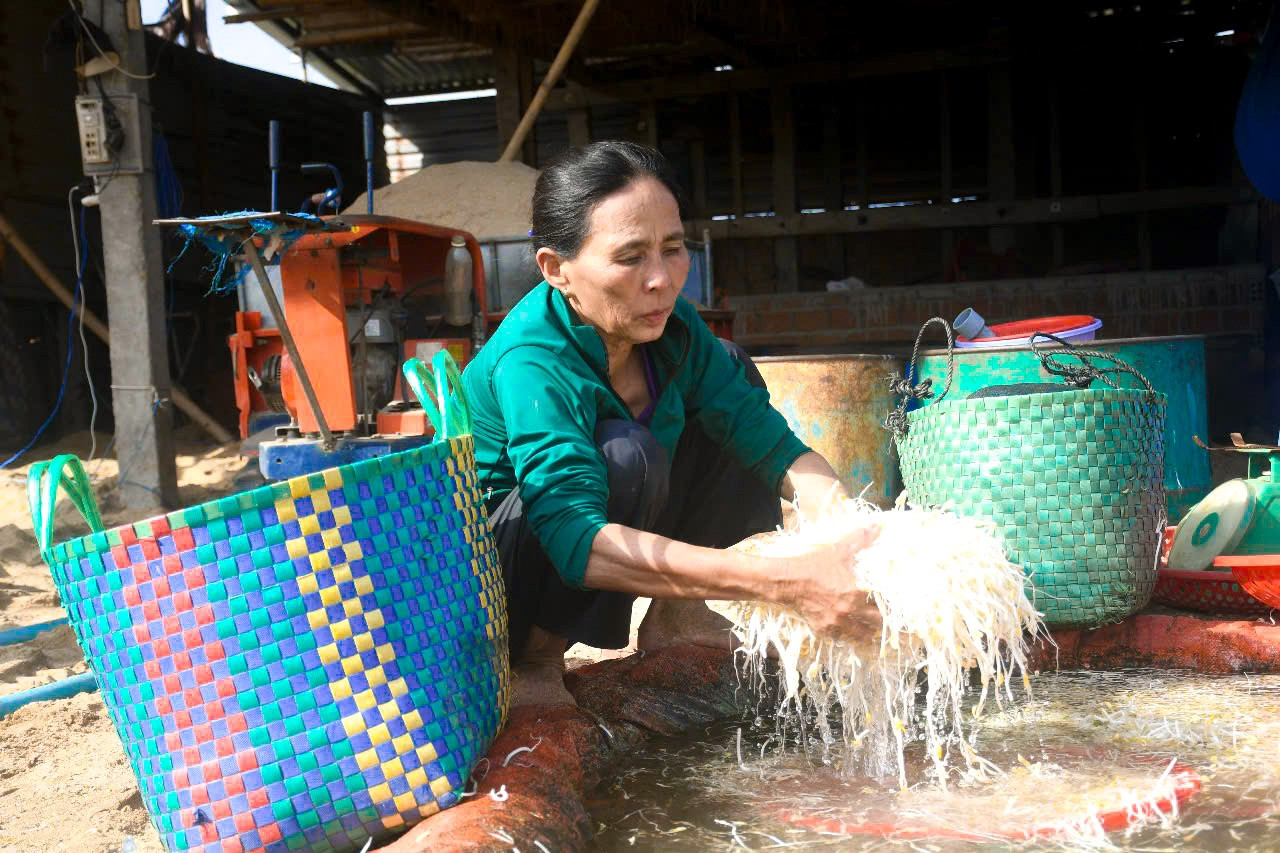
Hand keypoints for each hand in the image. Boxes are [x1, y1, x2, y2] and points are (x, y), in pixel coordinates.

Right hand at [786, 519, 882, 643]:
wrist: (786, 580)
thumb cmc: (814, 564)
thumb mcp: (838, 549)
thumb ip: (860, 539)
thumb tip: (877, 526)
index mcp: (857, 593)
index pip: (883, 606)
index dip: (888, 605)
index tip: (888, 603)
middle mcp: (849, 611)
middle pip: (875, 625)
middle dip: (879, 621)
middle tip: (878, 614)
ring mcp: (836, 623)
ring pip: (860, 636)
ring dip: (865, 631)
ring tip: (865, 625)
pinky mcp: (823, 629)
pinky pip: (840, 637)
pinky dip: (845, 633)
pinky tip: (845, 626)